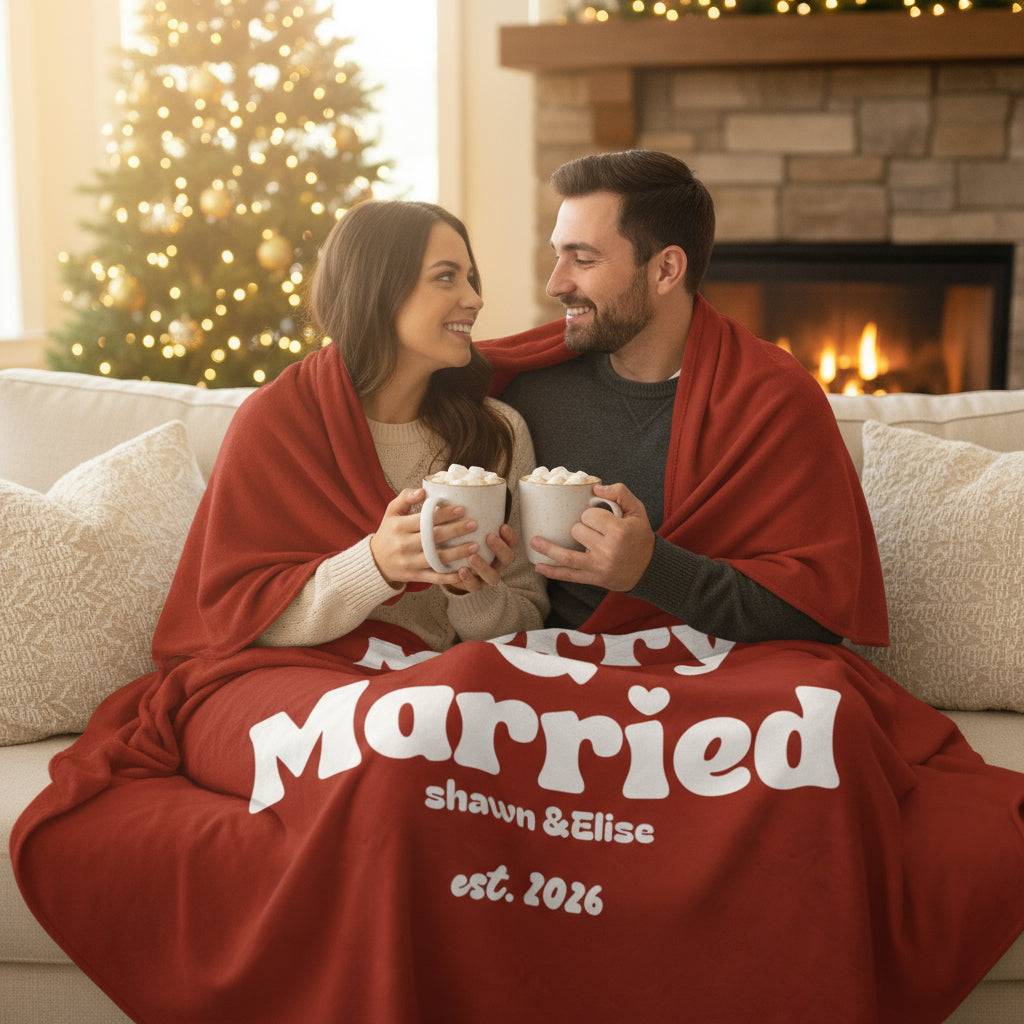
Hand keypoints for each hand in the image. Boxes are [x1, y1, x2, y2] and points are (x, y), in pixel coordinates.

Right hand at [369, 487, 478, 587]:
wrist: (375, 561)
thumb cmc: (389, 532)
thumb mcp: (391, 512)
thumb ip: (405, 498)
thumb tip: (423, 491)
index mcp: (399, 527)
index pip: (424, 519)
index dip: (444, 514)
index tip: (461, 509)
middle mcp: (404, 545)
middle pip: (433, 538)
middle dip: (456, 531)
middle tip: (474, 524)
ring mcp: (410, 562)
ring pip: (437, 558)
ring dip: (458, 553)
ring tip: (475, 546)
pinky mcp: (415, 576)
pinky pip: (435, 578)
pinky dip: (450, 577)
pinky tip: (464, 571)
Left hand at [444, 523, 518, 594]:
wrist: (458, 573)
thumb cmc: (466, 545)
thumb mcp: (473, 532)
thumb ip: (473, 517)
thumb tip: (464, 488)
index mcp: (500, 550)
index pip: (512, 543)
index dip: (510, 536)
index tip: (502, 525)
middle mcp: (497, 564)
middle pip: (507, 559)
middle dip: (500, 548)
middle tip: (489, 536)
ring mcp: (486, 578)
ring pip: (492, 577)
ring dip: (483, 566)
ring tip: (472, 557)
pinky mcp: (473, 586)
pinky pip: (473, 587)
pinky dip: (468, 580)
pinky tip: (460, 571)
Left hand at [529, 482, 654, 591]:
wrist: (648, 568)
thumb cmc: (640, 536)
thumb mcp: (637, 510)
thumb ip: (620, 492)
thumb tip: (596, 487)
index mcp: (619, 532)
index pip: (589, 516)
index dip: (591, 514)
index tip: (599, 518)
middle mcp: (608, 550)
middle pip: (577, 531)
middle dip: (580, 528)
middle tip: (593, 530)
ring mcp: (599, 567)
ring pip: (567, 555)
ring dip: (548, 548)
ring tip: (534, 541)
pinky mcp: (593, 578)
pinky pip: (569, 575)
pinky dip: (553, 572)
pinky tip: (539, 567)